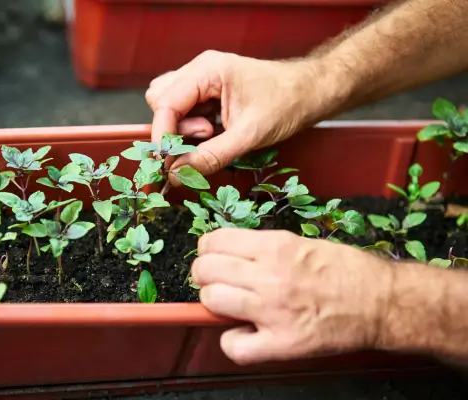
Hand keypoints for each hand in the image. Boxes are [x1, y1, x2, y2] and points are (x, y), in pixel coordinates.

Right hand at [145, 50, 337, 183]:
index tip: (167, 163)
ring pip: (169, 106)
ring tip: (212, 134)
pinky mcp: (208, 92)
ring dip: (182, 128)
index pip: (164, 103)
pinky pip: (184, 110)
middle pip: (160, 101)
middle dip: (175, 128)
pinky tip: (213, 132)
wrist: (310, 92)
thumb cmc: (286, 105)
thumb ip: (210, 156)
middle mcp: (199, 70)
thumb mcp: (248, 136)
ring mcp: (202, 79)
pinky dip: (190, 127)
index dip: (162, 136)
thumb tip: (176, 174)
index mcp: (207, 70)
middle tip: (205, 138)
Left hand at [191, 228, 393, 364]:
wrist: (382, 303)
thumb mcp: (302, 243)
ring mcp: (273, 311)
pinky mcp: (282, 343)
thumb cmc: (347, 270)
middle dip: (205, 275)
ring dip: (214, 303)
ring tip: (231, 305)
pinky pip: (234, 346)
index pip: (214, 242)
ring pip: (211, 302)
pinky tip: (245, 333)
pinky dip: (233, 341)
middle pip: (206, 271)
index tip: (213, 256)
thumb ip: (264, 248)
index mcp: (275, 247)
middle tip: (218, 281)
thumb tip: (230, 254)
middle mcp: (269, 276)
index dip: (208, 250)